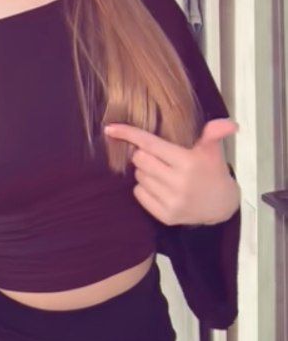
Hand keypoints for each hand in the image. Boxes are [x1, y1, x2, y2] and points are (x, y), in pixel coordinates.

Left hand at [104, 118, 240, 225]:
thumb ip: (214, 133)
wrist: (221, 206)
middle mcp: (178, 183)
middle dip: (143, 154)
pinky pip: (139, 194)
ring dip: (145, 172)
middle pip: (140, 160)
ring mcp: (171, 201)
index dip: (129, 134)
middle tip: (158, 157)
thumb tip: (231, 124)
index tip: (110, 128)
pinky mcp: (165, 216)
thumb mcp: (213, 151)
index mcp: (187, 163)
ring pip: (139, 177)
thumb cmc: (213, 172)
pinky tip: (160, 187)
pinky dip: (144, 188)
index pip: (150, 144)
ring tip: (163, 172)